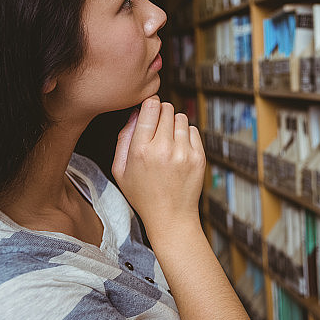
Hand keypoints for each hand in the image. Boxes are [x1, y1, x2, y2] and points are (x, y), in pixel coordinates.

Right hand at [112, 96, 205, 234]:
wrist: (170, 216)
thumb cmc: (143, 194)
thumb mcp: (120, 169)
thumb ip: (123, 138)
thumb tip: (136, 112)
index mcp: (141, 150)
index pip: (150, 108)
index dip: (150, 104)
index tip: (149, 108)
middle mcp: (164, 149)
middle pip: (167, 109)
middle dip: (161, 113)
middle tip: (157, 126)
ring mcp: (184, 153)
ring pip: (181, 118)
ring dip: (174, 124)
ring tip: (168, 140)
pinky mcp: (199, 157)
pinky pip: (193, 130)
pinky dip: (186, 134)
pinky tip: (178, 148)